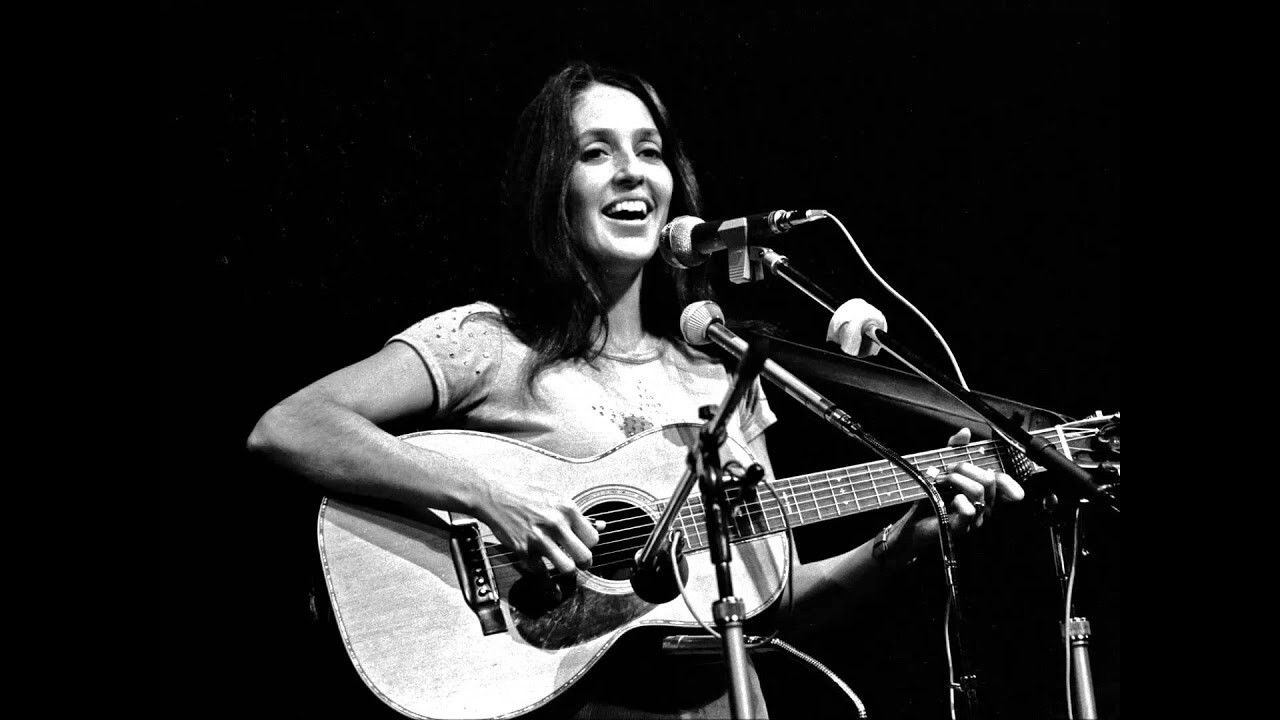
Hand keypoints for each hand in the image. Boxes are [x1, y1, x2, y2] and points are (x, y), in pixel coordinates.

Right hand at [475, 476, 601, 576]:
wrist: (495, 495)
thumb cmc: (524, 495)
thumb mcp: (554, 497)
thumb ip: (576, 515)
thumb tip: (601, 526)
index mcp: (566, 509)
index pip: (593, 537)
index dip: (589, 543)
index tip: (584, 544)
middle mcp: (555, 524)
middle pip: (584, 556)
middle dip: (584, 562)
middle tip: (581, 561)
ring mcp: (539, 539)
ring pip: (567, 568)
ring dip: (568, 571)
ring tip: (566, 567)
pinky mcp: (524, 550)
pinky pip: (542, 575)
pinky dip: (549, 586)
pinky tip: (553, 588)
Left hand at [895, 427, 1025, 551]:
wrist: (911, 521)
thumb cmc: (929, 495)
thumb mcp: (941, 466)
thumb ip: (954, 449)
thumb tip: (965, 432)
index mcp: (984, 494)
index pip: (1005, 483)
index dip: (1004, 475)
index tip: (987, 468)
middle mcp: (984, 507)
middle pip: (988, 480)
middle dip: (964, 468)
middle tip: (946, 471)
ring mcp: (974, 520)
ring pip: (978, 491)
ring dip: (956, 479)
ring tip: (940, 481)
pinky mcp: (961, 529)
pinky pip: (969, 511)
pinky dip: (958, 500)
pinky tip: (948, 500)